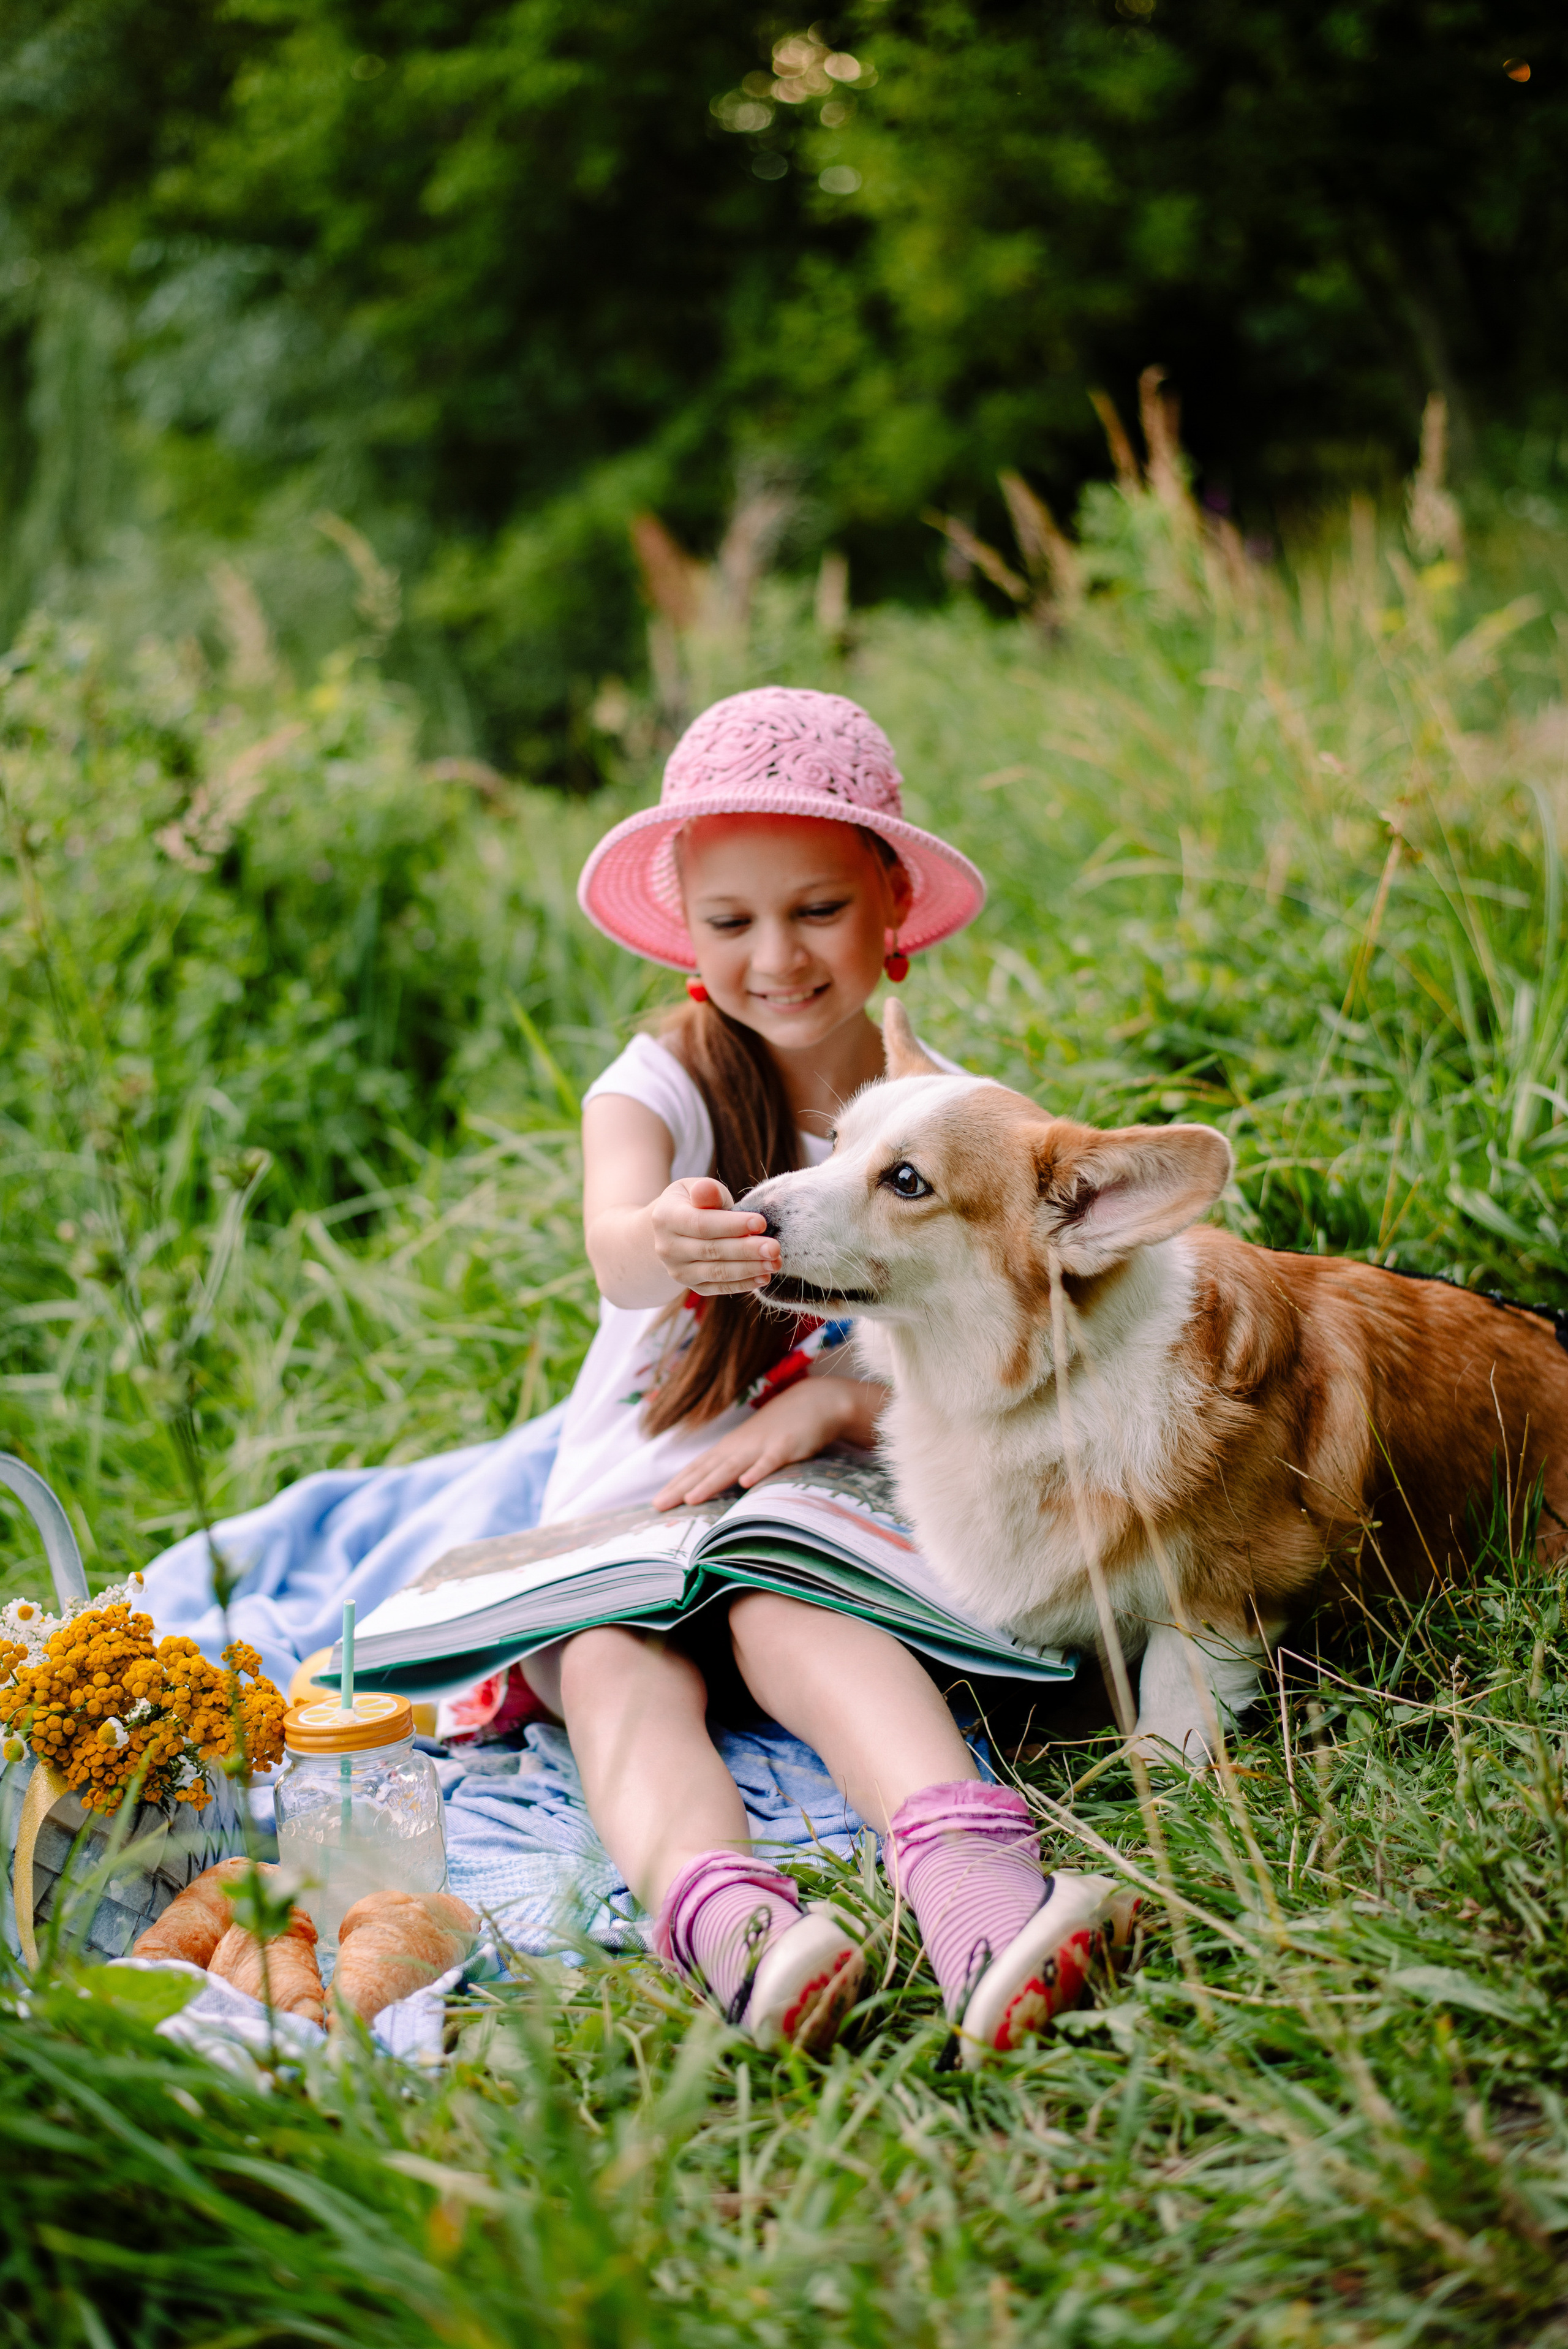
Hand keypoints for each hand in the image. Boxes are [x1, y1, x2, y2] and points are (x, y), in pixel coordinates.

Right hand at [649, 1176, 780, 1297]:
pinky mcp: (692, 1285)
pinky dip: (743, 1283)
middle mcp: (667, 1248)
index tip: (761, 1223)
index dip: (731, 1225)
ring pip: (717, 1272)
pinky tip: (764, 1277)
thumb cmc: (693, 1203)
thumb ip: (706, 1192)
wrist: (672, 1230)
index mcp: (665, 1218)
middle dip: (746, 1249)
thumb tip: (706, 1190)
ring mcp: (678, 1270)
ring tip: (774, 1263)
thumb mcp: (695, 1188)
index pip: (701, 1224)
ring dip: (749, 1269)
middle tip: (774, 1247)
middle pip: (712, 1250)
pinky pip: (719, 1286)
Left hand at [654, 1376, 874, 1507]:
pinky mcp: (787, 1446)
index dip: (677, 1484)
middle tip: (659, 1506)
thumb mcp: (753, 1446)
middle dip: (682, 1487)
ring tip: (691, 1498)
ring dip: (711, 1482)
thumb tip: (712, 1485)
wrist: (814, 1401)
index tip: (657, 1503)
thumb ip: (734, 1464)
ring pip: (732, 1467)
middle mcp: (740, 1447)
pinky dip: (759, 1470)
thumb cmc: (780, 1427)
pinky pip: (771, 1461)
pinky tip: (747, 1482)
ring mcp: (762, 1446)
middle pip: (706, 1469)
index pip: (698, 1468)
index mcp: (730, 1448)